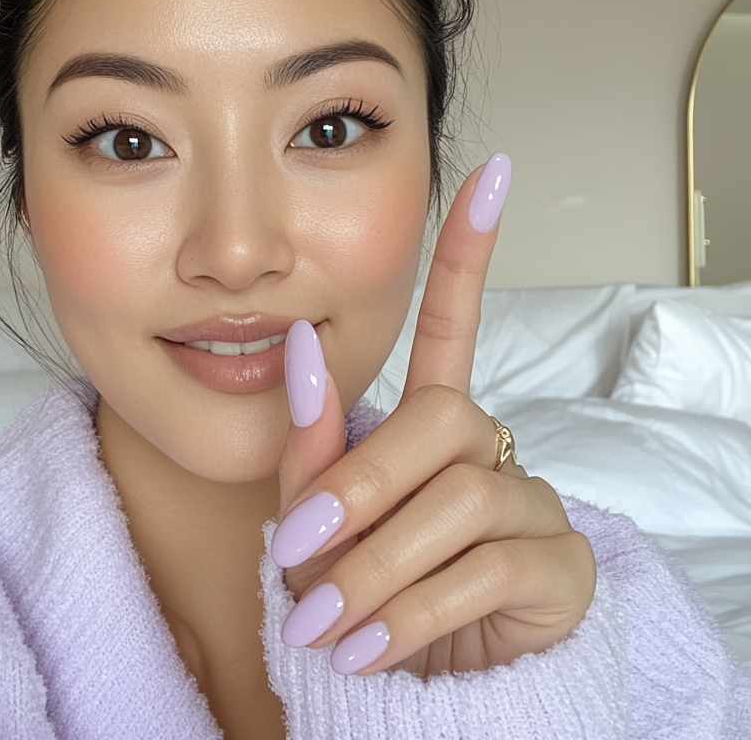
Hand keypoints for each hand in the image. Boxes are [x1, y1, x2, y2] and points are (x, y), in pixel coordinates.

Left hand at [271, 154, 595, 676]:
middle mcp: (488, 445)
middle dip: (359, 486)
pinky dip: (414, 609)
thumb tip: (299, 338)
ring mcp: (530, 502)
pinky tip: (373, 646)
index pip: (452, 322)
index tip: (491, 172)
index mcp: (429, 421)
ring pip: (457, 497)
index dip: (467, 249)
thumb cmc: (351, 592)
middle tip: (299, 552)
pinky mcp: (559, 566)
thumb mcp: (313, 518)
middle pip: (440, 418)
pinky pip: (487, 567)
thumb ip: (312, 441)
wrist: (393, 686)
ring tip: (325, 620)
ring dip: (375, 565)